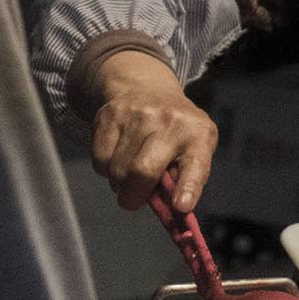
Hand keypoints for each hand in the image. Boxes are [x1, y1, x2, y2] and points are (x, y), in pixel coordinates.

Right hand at [91, 49, 218, 212]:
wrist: (146, 88)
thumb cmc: (176, 134)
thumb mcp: (193, 150)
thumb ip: (184, 181)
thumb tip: (169, 211)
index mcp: (199, 135)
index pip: (196, 164)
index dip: (189, 187)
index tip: (181, 206)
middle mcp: (171, 122)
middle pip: (143, 171)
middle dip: (134, 196)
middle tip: (132, 201)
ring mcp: (138, 115)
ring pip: (117, 170)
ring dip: (119, 182)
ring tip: (129, 171)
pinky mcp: (110, 115)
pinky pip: (99, 160)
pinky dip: (105, 169)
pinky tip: (117, 156)